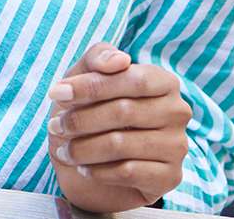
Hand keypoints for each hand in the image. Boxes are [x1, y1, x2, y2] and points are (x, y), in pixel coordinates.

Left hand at [47, 42, 192, 211]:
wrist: (99, 162)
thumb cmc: (93, 109)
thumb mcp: (87, 76)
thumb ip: (99, 58)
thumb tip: (119, 60)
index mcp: (164, 81)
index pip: (131, 79)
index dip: (90, 86)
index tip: (56, 93)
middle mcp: (177, 112)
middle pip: (123, 112)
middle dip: (80, 120)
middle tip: (55, 126)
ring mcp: (178, 146)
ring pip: (122, 145)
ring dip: (83, 148)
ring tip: (64, 150)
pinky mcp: (170, 177)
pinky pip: (128, 172)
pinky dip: (98, 170)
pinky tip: (84, 168)